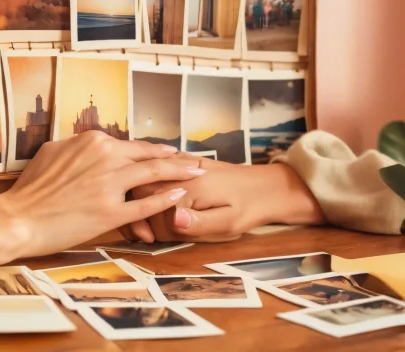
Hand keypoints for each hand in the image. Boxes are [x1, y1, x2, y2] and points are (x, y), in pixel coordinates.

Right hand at [0, 131, 205, 257]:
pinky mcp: (110, 212)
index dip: (151, 149)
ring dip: (179, 172)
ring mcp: (108, 184)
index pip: (130, 144)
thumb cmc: (31, 189)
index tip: (167, 152)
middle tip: (194, 159)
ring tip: (197, 172)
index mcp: (91, 141)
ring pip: (153, 174)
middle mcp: (103, 157)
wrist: (18, 218)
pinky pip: (145, 204)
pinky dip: (166, 199)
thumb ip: (78, 146)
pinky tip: (180, 195)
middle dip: (175, 157)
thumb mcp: (52, 153)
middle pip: (148, 155)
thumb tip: (90, 142)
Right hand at [119, 154, 323, 242]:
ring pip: (143, 182)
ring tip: (146, 224)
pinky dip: (147, 189)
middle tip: (148, 235)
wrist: (265, 186)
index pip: (153, 212)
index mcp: (190, 188)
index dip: (150, 231)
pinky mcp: (182, 162)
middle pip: (141, 194)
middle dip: (140, 216)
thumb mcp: (228, 224)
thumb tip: (173, 220)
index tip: (152, 242)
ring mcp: (179, 163)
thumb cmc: (248, 209)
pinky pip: (154, 173)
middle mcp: (180, 171)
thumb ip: (198, 223)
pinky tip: (152, 204)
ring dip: (139, 203)